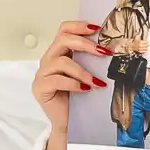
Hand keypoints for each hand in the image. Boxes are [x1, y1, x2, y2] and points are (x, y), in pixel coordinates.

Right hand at [33, 21, 104, 137]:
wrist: (69, 123)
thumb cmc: (78, 99)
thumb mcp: (86, 74)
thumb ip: (90, 61)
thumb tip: (109, 49)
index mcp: (59, 52)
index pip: (64, 30)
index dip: (79, 26)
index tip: (97, 28)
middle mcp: (48, 60)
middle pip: (62, 40)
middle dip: (85, 44)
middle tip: (104, 52)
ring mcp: (42, 73)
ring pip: (61, 61)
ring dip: (82, 70)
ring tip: (96, 81)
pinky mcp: (40, 87)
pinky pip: (56, 80)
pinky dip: (73, 83)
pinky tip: (85, 89)